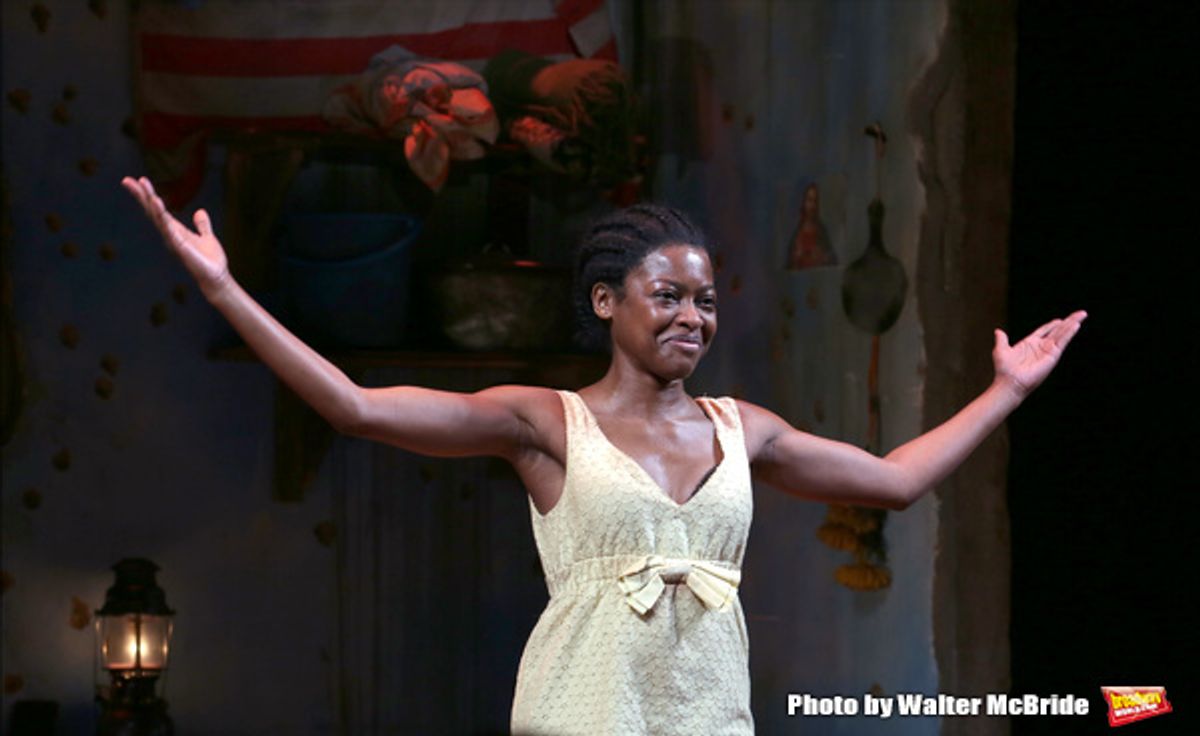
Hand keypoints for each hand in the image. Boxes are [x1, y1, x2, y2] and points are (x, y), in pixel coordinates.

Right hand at [121, 176, 230, 296]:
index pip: (158, 210)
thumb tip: (200, 211)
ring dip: (151, 202)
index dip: (148, 195)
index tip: (139, 180)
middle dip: (141, 196)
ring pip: (158, 218)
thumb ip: (202, 225)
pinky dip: (162, 217)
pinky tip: (157, 204)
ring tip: (142, 185)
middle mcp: (170, 234)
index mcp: (175, 230)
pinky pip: (169, 229)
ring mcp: (173, 240)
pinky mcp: (180, 247)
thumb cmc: (210, 261)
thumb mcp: (207, 238)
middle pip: (152, 211)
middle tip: (127, 180)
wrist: (216, 277)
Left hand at [992, 310, 1086, 398]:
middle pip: (1057, 331)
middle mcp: (1040, 347)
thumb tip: (998, 331)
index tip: (1060, 319)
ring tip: (1082, 315)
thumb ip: (1002, 340)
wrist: (1010, 382)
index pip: (1044, 331)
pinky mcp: (1052, 356)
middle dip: (1069, 321)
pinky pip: (1063, 341)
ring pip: (1063, 334)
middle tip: (1081, 313)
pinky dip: (1069, 333)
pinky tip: (1076, 324)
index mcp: (1029, 344)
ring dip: (1072, 324)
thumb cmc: (1004, 370)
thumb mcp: (1001, 350)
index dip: (1052, 325)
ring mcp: (1048, 351)